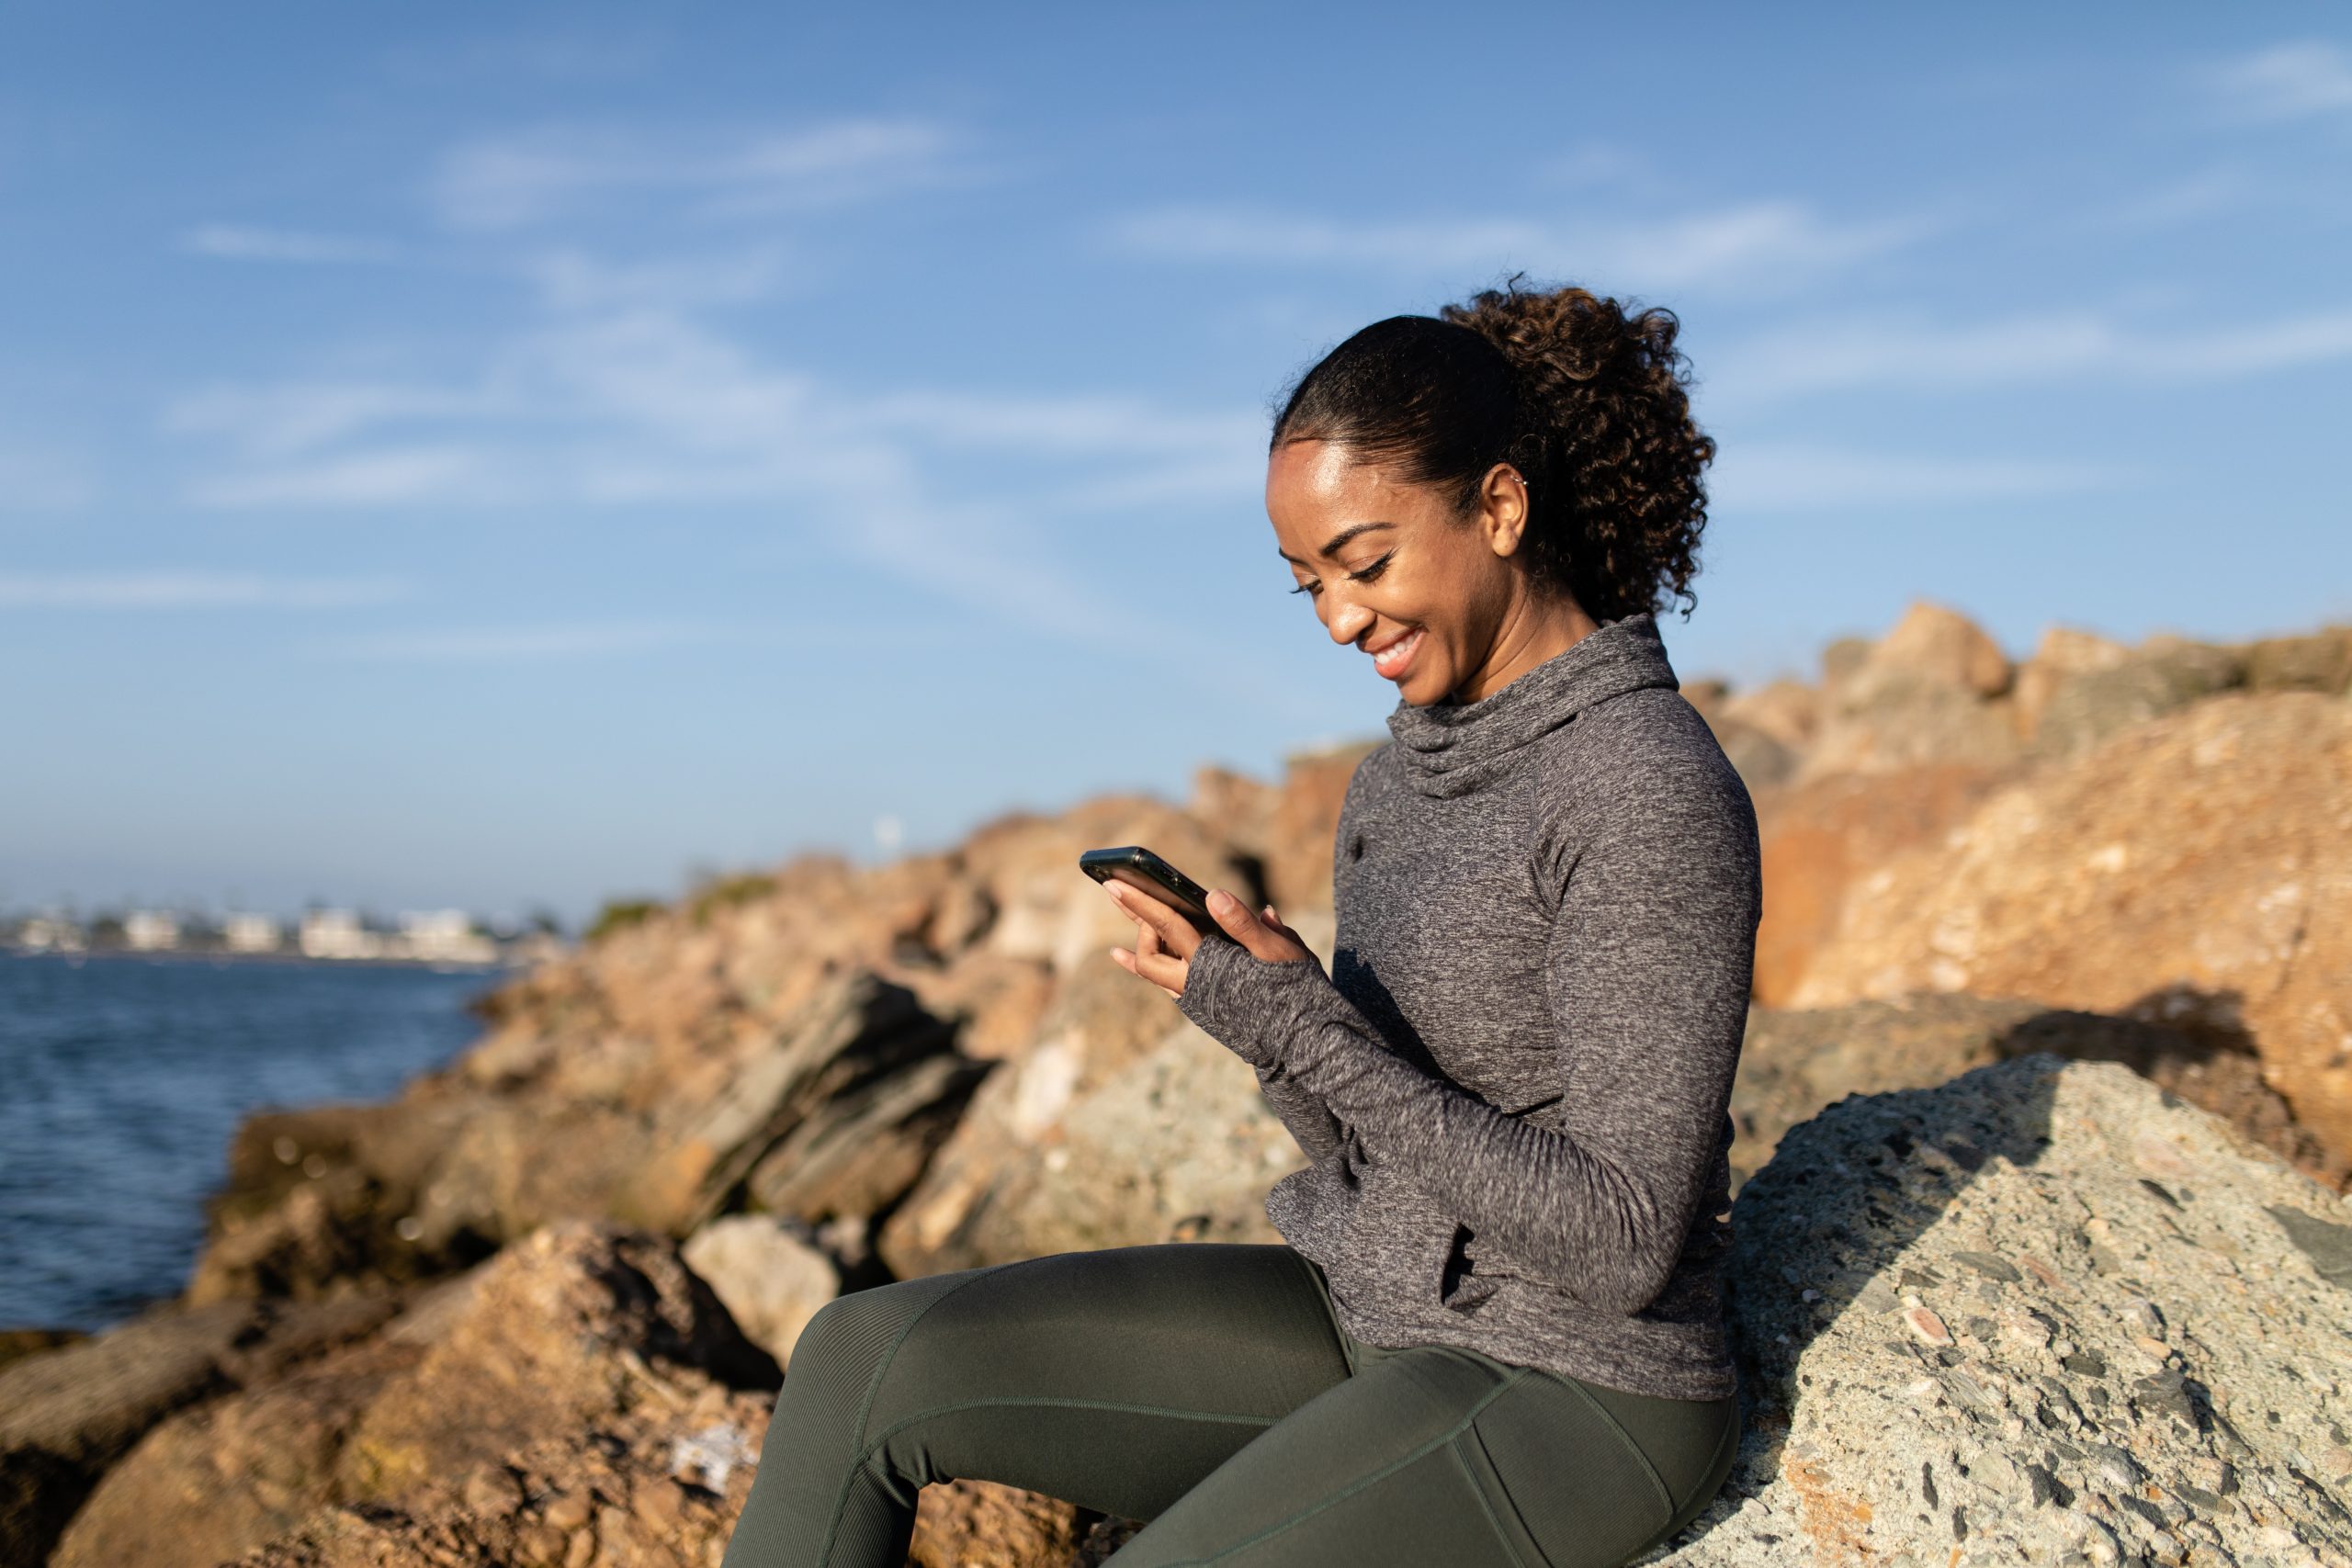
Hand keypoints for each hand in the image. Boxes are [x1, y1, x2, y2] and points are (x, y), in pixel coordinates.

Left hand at [1106, 882, 1315, 998]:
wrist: (1304, 1041)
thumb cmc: (1296, 990)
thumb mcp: (1279, 950)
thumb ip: (1244, 924)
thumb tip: (1214, 895)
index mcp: (1211, 966)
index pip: (1167, 926)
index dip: (1140, 902)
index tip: (1113, 882)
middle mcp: (1194, 986)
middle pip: (1148, 953)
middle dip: (1138, 921)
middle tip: (1129, 892)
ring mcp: (1195, 1000)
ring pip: (1153, 968)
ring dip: (1141, 939)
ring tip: (1127, 909)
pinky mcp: (1200, 1006)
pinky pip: (1162, 981)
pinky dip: (1143, 963)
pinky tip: (1119, 953)